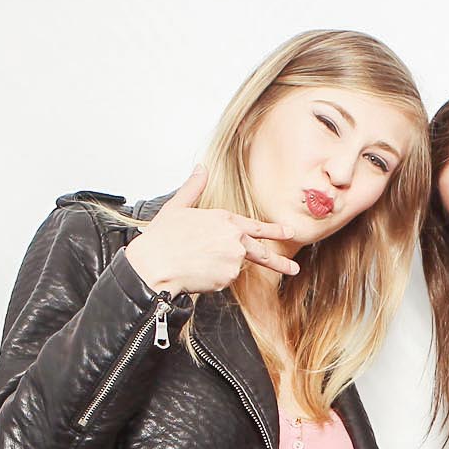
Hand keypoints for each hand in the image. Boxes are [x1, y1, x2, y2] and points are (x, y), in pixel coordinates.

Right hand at [122, 165, 298, 293]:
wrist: (155, 264)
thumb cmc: (162, 238)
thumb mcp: (177, 206)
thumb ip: (194, 187)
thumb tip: (200, 168)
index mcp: (224, 219)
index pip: (257, 226)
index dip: (275, 230)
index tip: (289, 232)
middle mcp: (234, 238)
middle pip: (263, 253)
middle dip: (280, 262)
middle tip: (292, 269)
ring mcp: (233, 258)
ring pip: (233, 268)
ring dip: (220, 269)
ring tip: (197, 264)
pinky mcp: (227, 277)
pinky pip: (222, 281)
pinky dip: (211, 279)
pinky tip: (196, 273)